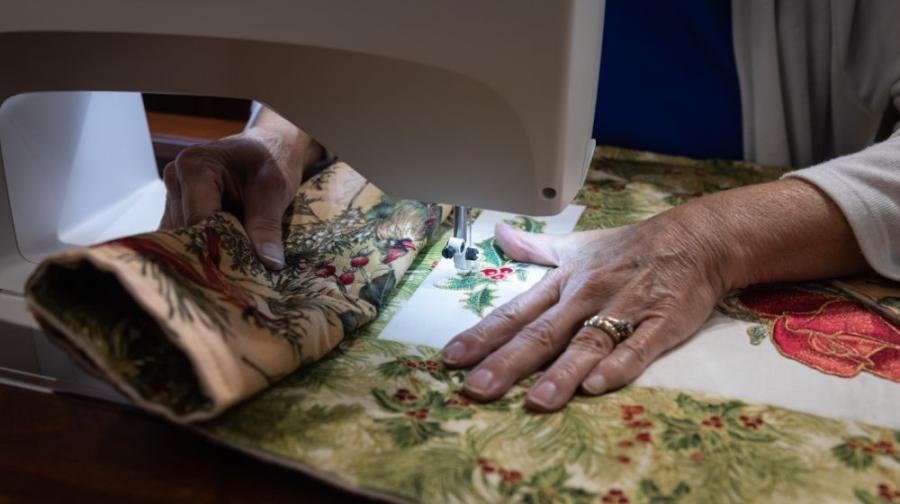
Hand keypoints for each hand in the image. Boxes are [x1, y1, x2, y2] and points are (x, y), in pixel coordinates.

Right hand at [159, 111, 321, 269]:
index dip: (219, 247)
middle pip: (187, 230)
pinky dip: (204, 250)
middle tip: (241, 275)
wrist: (268, 148)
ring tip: (235, 268)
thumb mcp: (274, 189)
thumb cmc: (271, 160)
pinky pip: (184, 237)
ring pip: (183, 238)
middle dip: (214, 253)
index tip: (240, 271)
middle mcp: (175, 179)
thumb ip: (267, 226)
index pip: (198, 219)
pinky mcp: (177, 210)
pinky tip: (224, 260)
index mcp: (194, 167)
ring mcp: (172, 195)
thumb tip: (270, 264)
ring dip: (208, 253)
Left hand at [440, 179, 868, 411]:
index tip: (451, 358)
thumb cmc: (631, 248)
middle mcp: (586, 297)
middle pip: (542, 334)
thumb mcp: (578, 245)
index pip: (516, 312)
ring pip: (586, 344)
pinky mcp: (660, 324)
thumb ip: (536, 248)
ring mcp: (623, 311)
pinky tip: (597, 386)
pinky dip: (618, 366)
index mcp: (564, 284)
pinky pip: (637, 347)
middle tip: (477, 390)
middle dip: (508, 363)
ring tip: (536, 401)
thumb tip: (500, 234)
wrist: (695, 239)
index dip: (483, 335)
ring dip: (560, 374)